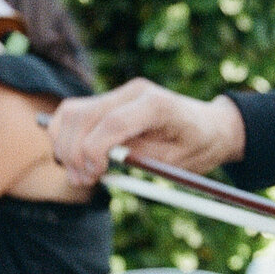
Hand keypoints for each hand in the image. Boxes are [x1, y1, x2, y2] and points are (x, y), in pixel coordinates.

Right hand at [48, 80, 245, 183]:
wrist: (209, 127)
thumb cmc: (198, 146)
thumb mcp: (178, 163)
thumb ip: (141, 161)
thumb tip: (101, 166)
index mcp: (158, 104)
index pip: (113, 121)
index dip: (95, 149)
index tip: (95, 174)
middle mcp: (134, 92)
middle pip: (84, 115)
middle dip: (74, 152)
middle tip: (84, 181)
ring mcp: (119, 93)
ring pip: (72, 112)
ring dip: (65, 146)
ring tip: (79, 175)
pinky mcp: (108, 101)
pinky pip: (73, 113)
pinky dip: (64, 135)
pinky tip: (75, 159)